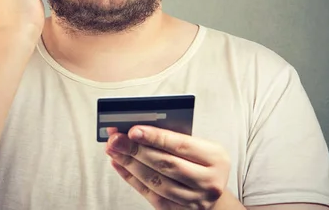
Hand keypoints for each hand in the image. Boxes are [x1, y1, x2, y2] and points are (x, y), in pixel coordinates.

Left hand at [105, 126, 230, 209]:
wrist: (211, 190)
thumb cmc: (201, 161)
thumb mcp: (198, 145)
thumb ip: (173, 137)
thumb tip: (137, 129)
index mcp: (215, 158)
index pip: (180, 145)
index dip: (154, 137)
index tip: (133, 130)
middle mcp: (208, 181)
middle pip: (165, 164)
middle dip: (136, 150)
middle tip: (115, 139)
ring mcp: (194, 200)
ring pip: (156, 181)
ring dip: (130, 164)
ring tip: (114, 151)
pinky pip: (150, 195)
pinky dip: (131, 179)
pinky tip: (120, 165)